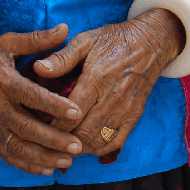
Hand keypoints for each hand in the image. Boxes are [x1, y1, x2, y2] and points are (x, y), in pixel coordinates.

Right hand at [0, 25, 85, 174]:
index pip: (30, 96)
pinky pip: (8, 155)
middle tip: (78, 145)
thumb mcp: (6, 43)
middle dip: (53, 139)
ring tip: (68, 160)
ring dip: (43, 156)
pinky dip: (27, 164)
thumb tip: (65, 28)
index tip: (76, 112)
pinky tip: (47, 168)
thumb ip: (36, 39)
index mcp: (2, 81)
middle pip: (27, 128)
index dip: (53, 105)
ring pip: (18, 147)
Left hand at [37, 9, 183, 155]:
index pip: (70, 113)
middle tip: (46, 140)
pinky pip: (116, 142)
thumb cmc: (114, 40)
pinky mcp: (135, 115)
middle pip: (83, 133)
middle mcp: (112, 98)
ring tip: (62, 145)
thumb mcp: (86, 40)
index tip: (38, 126)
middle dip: (62, 140)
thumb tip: (38, 68)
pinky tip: (86, 145)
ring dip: (78, 148)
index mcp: (96, 79)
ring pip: (97, 141)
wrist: (151, 42)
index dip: (52, 125)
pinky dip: (99, 149)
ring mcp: (125, 109)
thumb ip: (62, 57)